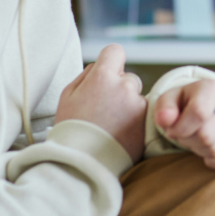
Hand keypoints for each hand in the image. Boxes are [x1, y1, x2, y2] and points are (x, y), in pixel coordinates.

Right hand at [55, 44, 147, 163]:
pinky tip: (120, 134)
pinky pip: (142, 114)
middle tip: (104, 110)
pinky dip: (134, 121)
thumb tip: (101, 66)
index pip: (115, 51)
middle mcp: (124, 86)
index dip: (110, 61)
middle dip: (119, 88)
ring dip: (128, 105)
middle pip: (128, 77)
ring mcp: (138, 104)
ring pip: (136, 96)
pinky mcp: (146, 122)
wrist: (82, 164)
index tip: (107, 73)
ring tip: (110, 126)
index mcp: (102, 77)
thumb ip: (87, 75)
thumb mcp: (68, 95)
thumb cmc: (71, 130)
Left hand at [155, 79, 214, 169]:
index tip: (173, 130)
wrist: (209, 107)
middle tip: (186, 135)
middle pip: (208, 135)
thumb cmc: (186, 104)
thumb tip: (166, 120)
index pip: (199, 113)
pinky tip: (209, 151)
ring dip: (201, 151)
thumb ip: (164, 108)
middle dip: (189, 140)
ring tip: (197, 141)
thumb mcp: (170, 100)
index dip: (181, 128)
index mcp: (211, 87)